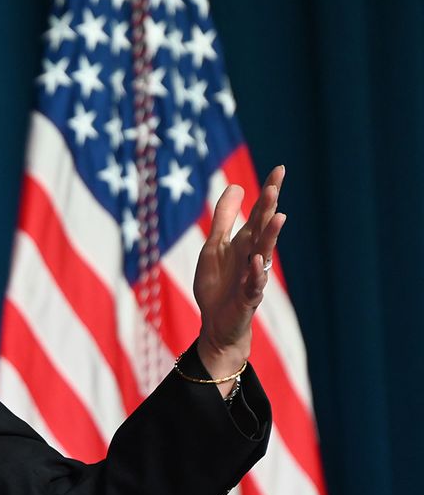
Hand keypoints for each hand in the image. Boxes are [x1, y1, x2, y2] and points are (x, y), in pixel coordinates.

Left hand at [192, 166, 286, 387]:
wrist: (217, 325)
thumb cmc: (218, 286)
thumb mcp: (214, 247)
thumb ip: (223, 219)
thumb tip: (236, 187)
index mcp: (244, 243)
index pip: (259, 214)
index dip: (268, 193)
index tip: (280, 169)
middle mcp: (253, 257)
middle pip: (263, 229)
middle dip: (268, 208)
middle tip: (274, 186)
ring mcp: (252, 277)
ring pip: (263, 253)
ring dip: (269, 235)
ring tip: (277, 217)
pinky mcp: (246, 298)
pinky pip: (252, 284)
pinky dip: (254, 273)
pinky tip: (255, 260)